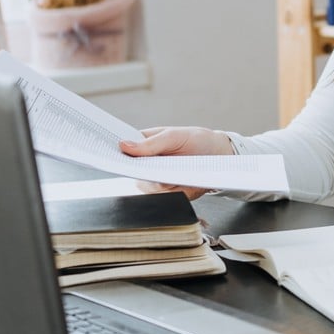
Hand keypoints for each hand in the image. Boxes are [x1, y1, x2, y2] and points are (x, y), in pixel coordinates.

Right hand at [119, 126, 233, 199]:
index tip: (113, 159)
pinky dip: (177, 191)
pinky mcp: (173, 192)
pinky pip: (168, 197)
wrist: (220, 154)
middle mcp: (149, 165)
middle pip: (135, 176)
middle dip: (144, 174)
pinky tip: (184, 182)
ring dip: (162, 183)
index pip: (123, 152)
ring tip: (176, 172)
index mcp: (144, 146)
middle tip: (155, 169)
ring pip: (149, 189)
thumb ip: (150, 143)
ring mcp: (160, 180)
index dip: (115, 157)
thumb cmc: (196, 139)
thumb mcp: (174, 136)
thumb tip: (123, 145)